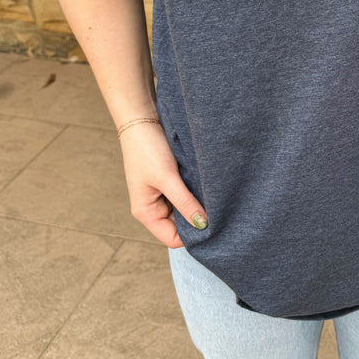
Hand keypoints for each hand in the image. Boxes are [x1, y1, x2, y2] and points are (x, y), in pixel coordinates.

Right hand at [118, 122, 206, 247]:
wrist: (141, 120)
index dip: (192, 235)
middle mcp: (152, 208)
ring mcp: (160, 196)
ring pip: (184, 211)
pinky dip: (194, 194)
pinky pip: (184, 197)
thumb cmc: (148, 149)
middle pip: (180, 227)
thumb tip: (203, 225)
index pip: (173, 238)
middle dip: (196, 220)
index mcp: (146, 213)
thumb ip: (185, 203)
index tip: (214, 224)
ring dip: (196, 205)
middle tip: (217, 209)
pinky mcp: (168, 183)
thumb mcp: (168, 177)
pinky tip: (205, 186)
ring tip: (211, 195)